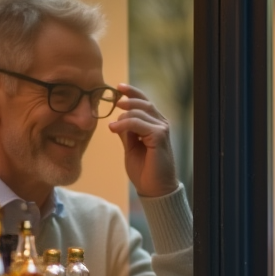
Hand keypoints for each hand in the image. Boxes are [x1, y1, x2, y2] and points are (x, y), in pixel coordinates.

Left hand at [109, 83, 178, 197]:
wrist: (154, 188)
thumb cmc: (144, 170)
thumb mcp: (131, 147)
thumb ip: (127, 132)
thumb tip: (118, 119)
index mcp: (155, 125)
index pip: (145, 103)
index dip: (132, 93)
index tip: (118, 87)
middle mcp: (161, 125)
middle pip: (144, 103)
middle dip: (127, 99)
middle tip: (115, 101)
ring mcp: (162, 130)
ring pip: (140, 112)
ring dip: (123, 116)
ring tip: (112, 127)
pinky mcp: (159, 137)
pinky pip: (138, 123)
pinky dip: (125, 124)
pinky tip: (115, 129)